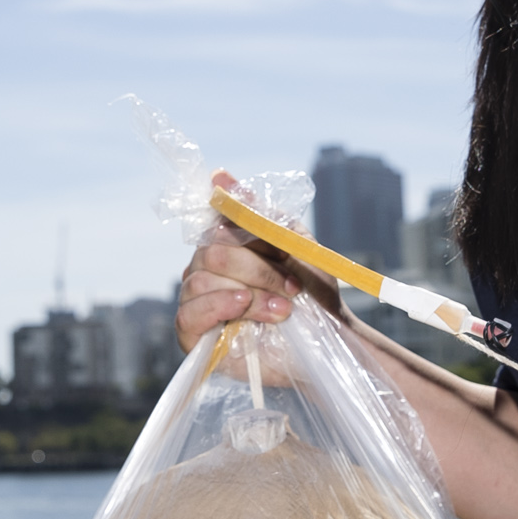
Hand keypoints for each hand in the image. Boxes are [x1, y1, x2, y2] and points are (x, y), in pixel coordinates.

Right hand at [174, 171, 343, 348]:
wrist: (330, 342)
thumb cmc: (313, 292)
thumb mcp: (293, 243)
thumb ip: (257, 213)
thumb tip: (217, 176)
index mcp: (227, 243)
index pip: (215, 220)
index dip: (247, 233)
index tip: (280, 249)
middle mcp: (206, 268)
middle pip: (211, 251)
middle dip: (257, 269)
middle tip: (291, 287)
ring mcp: (198, 300)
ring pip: (201, 279)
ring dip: (250, 293)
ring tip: (282, 310)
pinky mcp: (194, 335)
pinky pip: (187, 312)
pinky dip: (219, 306)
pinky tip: (243, 307)